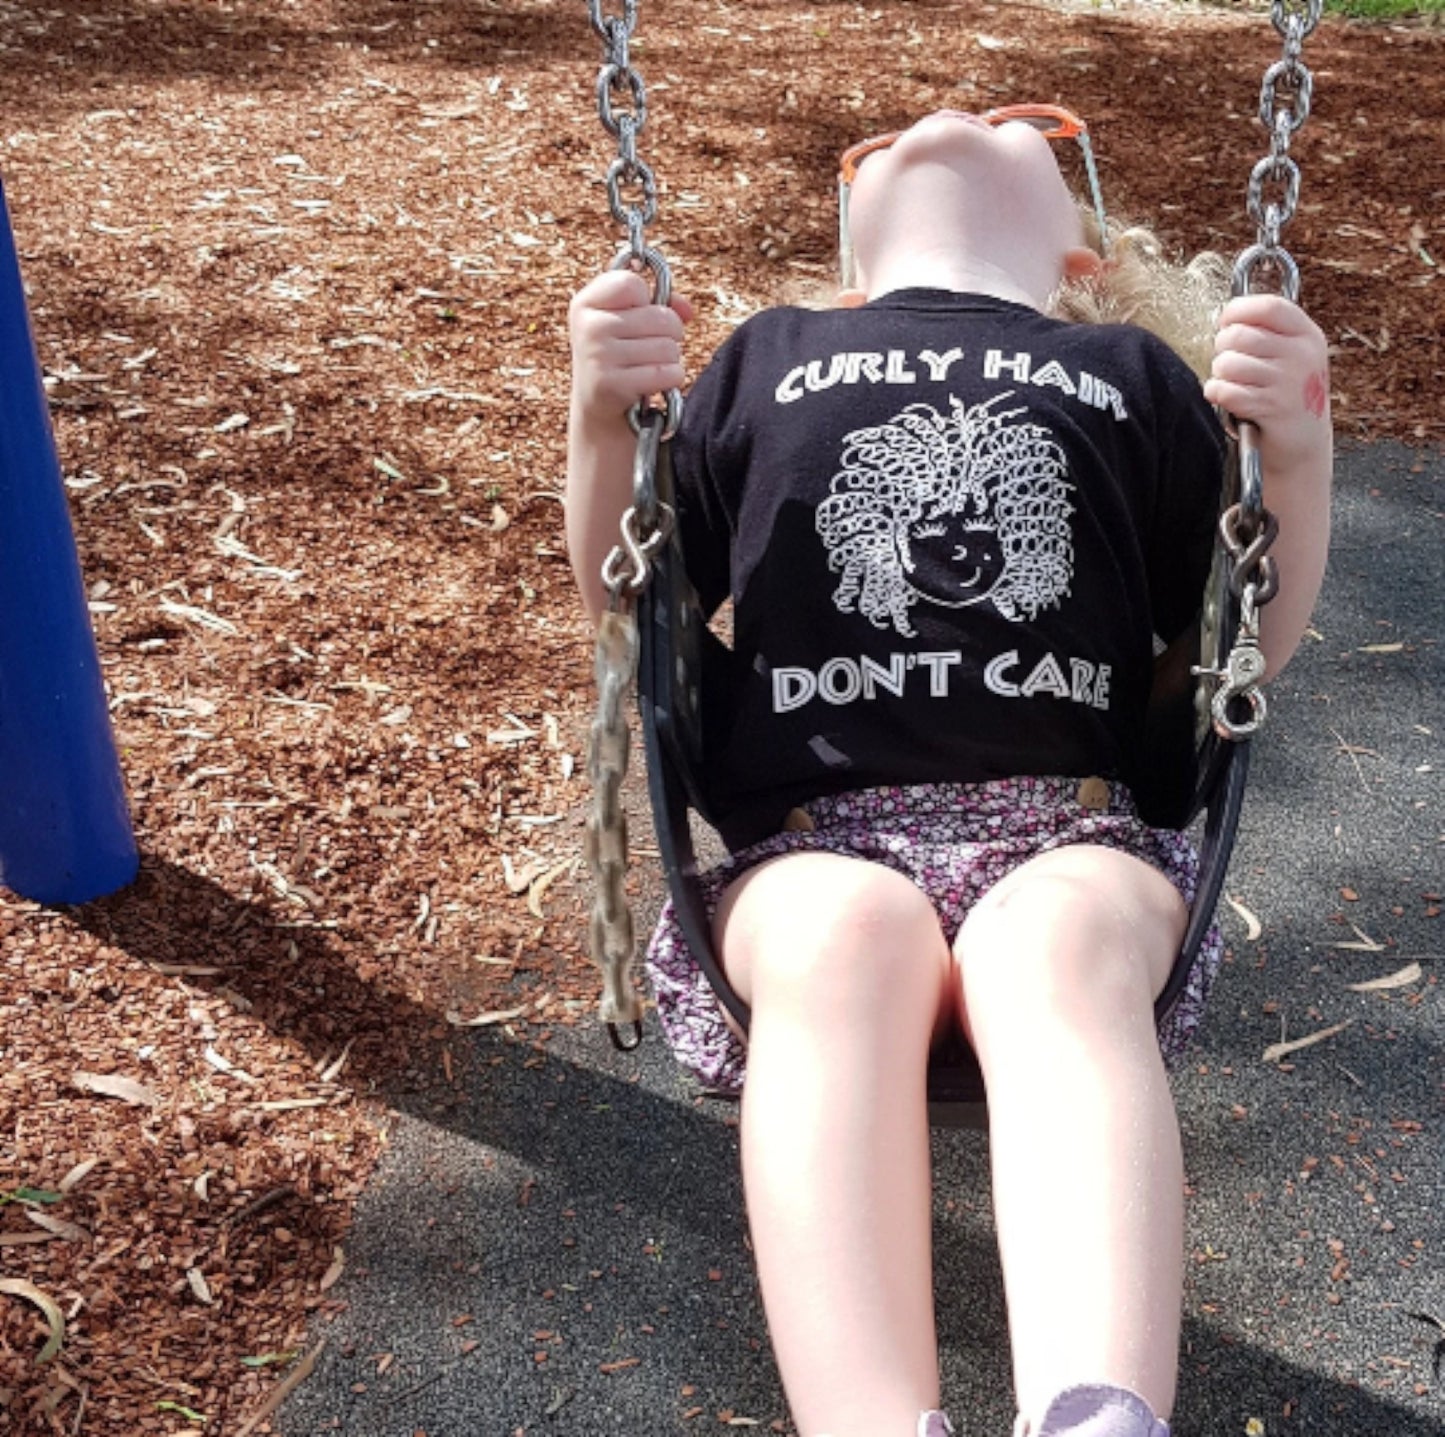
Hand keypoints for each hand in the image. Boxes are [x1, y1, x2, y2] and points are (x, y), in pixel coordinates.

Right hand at [568, 269, 693, 421]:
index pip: (632, 283)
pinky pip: (668, 373)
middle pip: (660, 317)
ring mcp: (598, 356)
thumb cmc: (620, 357)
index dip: (648, 300)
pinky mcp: (612, 386)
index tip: (639, 315)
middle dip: (669, 334)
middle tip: (652, 348)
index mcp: (585, 304)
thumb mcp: (627, 322)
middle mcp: (589, 327)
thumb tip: (688, 310)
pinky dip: (671, 379)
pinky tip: (654, 384)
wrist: (598, 409)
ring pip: (668, 347)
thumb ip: (659, 304)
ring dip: (670, 360)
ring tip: (650, 367)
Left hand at [1204, 294, 1330, 473]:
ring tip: (1232, 383)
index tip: (1226, 322)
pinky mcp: (1271, 408)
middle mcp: (1302, 355)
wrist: (1303, 445)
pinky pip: (1226, 391)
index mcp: (1307, 335)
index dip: (1238, 310)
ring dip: (1220, 375)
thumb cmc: (1288, 397)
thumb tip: (1226, 319)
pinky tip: (1226, 398)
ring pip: (1228, 363)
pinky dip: (1217, 394)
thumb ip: (1266, 334)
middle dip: (1222, 349)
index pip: (1268, 307)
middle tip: (1228, 363)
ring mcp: (1288, 382)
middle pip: (1240, 335)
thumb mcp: (1292, 357)